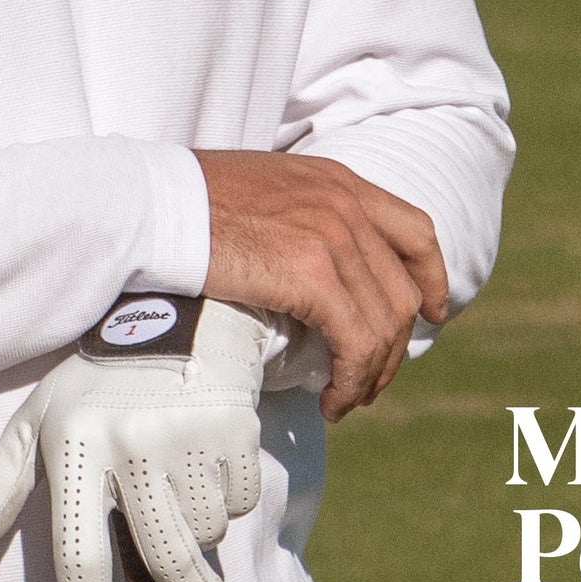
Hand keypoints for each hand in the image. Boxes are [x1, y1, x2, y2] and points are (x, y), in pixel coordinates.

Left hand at [0, 296, 292, 581]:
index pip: (76, 549)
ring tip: (182, 486)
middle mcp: (128, 445)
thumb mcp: (33, 426)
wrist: (173, 320)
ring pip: (206, 531)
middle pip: (163, 558)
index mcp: (71, 448)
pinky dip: (229, 497)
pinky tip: (209, 457)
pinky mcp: (235, 430)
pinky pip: (240, 501)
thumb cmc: (92, 388)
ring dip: (201, 529)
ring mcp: (185, 438)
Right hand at [196, 149, 447, 420]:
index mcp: (337, 181)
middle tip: (366, 382)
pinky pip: (355, 342)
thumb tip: (299, 259)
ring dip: (370, 374)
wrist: (149, 203)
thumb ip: (296, 213)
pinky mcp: (312, 275)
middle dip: (393, 348)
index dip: (430, 279)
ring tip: (345, 399)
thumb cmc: (183, 200)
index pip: (415, 231)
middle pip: (402, 291)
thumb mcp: (260, 190)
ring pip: (384, 325)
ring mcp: (333, 238)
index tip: (430, 314)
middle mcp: (346, 205)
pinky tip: (330, 398)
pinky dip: (351, 379)